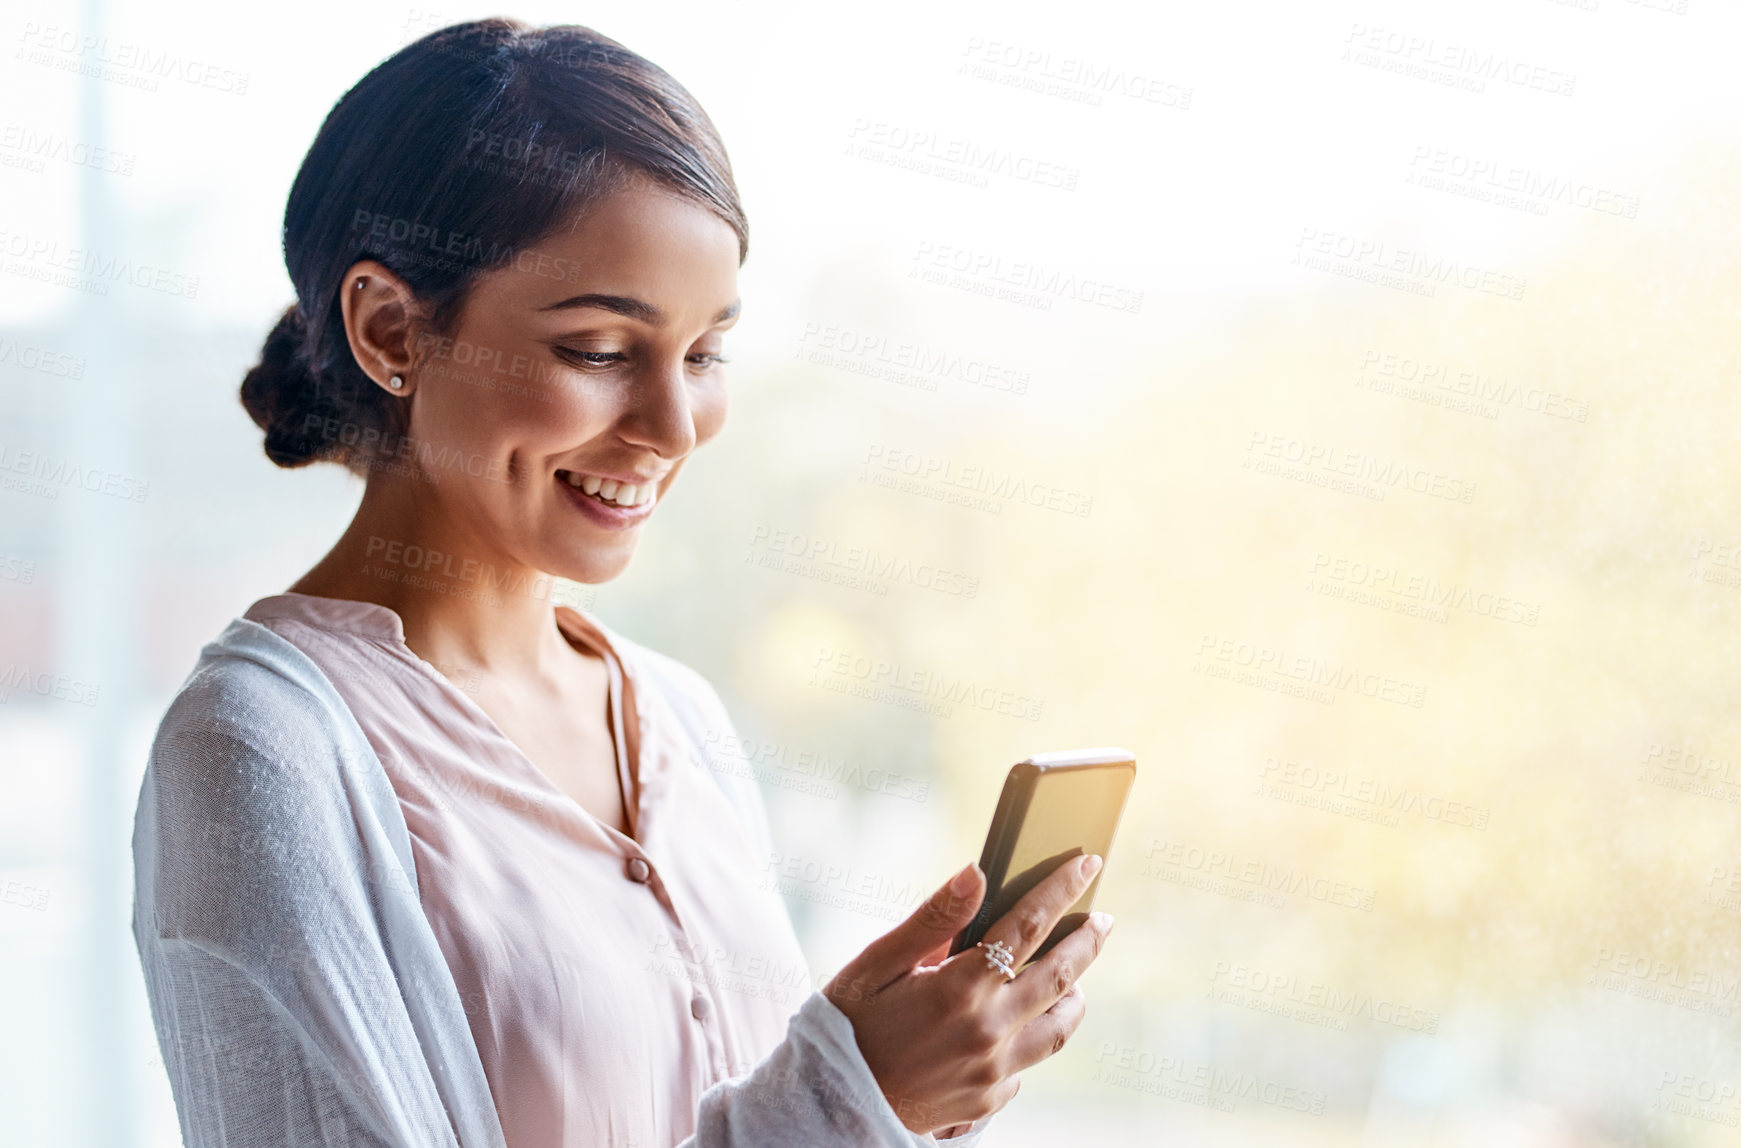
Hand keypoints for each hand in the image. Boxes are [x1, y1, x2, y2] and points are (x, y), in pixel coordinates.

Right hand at [822, 854, 1114, 1134]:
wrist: (830, 1103)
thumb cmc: (848, 1024)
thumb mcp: (876, 964)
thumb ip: (932, 920)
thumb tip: (977, 874)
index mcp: (958, 988)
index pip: (1027, 925)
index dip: (1061, 889)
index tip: (1087, 864)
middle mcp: (986, 1031)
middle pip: (1061, 975)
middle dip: (1088, 940)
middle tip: (1102, 919)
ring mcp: (992, 1071)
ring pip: (1059, 1027)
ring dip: (1074, 995)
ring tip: (1075, 976)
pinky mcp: (988, 1101)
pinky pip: (1025, 1065)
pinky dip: (1029, 1038)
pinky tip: (1017, 1025)